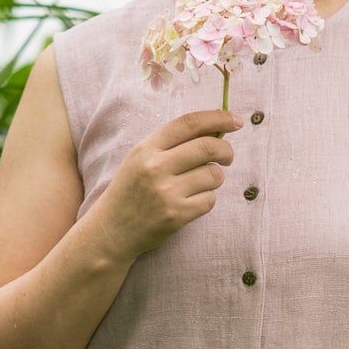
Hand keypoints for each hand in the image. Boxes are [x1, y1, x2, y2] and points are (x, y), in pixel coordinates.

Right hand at [95, 109, 242, 259]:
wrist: (112, 230)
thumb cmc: (132, 191)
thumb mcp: (141, 159)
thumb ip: (172, 144)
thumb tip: (216, 130)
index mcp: (147, 148)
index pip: (189, 123)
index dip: (218, 118)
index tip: (236, 120)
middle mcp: (156, 167)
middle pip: (209, 147)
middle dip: (226, 150)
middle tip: (227, 157)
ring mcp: (166, 192)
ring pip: (214, 175)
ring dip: (214, 179)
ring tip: (198, 185)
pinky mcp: (176, 215)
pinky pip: (210, 200)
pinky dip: (206, 200)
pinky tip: (190, 203)